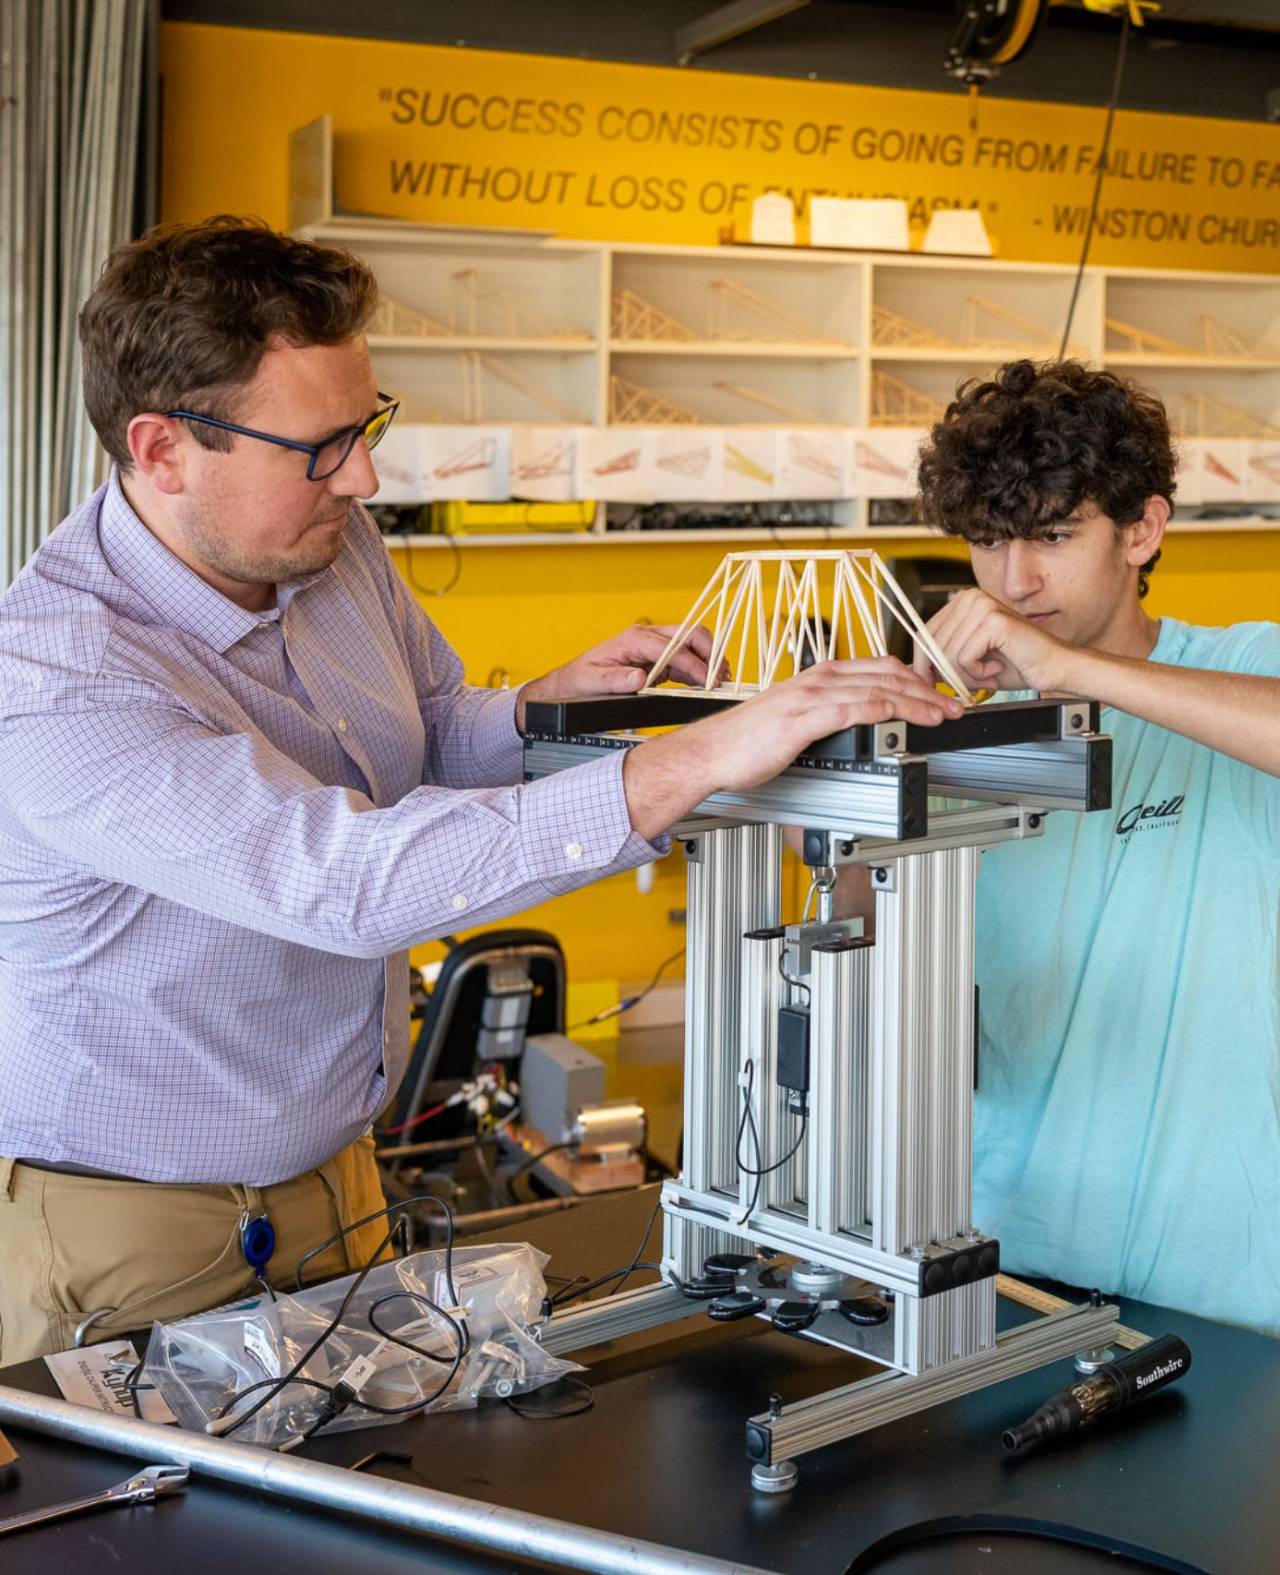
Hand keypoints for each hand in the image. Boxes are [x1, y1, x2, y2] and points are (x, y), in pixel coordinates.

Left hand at [517, 624, 720, 727]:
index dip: (694, 664)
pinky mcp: (659, 661)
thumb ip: (613, 680)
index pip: (673, 647)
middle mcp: (647, 638)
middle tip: (721, 678)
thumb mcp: (590, 681)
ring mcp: (655, 648)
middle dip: (710, 653)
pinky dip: (700, 672)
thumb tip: (638, 679)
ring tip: (721, 683)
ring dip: (709, 662)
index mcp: (633, 638)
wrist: (571, 684)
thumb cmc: (579, 680)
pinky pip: (686, 661)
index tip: (707, 681)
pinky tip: (708, 686)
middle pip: (690, 635)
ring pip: (693, 645)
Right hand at [623, 657, 963, 837]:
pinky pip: (858, 707)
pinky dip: (891, 709)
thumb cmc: (745, 743)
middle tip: (953, 706)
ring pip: (881, 689)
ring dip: (919, 702)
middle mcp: (818, 679)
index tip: (937, 696)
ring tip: (944, 715)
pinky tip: (910, 718)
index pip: (878, 668)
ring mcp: (813, 696)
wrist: (712, 753)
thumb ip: (824, 718)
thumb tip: (853, 728)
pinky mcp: (807, 718)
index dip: (915, 680)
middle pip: (887, 674)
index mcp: (817, 677)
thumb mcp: (794, 722)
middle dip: (927, 690)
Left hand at [913, 588, 1071, 694]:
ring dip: (966, 675)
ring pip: (947, 654)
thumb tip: (912, 667)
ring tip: (989, 671)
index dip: (922, 663)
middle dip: (945, 673)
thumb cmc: (1016, 664)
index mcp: (961, 602)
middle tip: (970, 681)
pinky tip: (996, 667)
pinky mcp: (993, 621)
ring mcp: (982, 606)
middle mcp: (969, 597)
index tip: (929, 683)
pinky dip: (978, 674)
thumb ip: (942, 658)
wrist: (1053, 667)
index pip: (924, 634)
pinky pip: (964, 658)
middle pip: (932, 645)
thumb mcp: (969, 660)